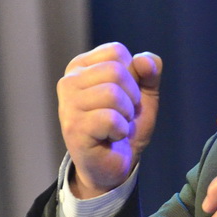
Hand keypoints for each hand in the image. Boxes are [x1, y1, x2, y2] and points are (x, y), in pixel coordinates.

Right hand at [56, 43, 161, 197]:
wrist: (113, 165)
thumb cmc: (124, 125)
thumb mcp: (143, 94)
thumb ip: (149, 72)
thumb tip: (144, 60)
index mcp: (81, 67)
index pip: (117, 51)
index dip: (133, 75)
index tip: (124, 95)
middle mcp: (69, 82)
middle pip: (116, 71)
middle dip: (131, 96)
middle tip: (122, 115)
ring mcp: (68, 105)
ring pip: (113, 94)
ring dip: (126, 115)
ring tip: (116, 126)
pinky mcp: (73, 128)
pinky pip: (111, 119)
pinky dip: (120, 131)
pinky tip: (110, 138)